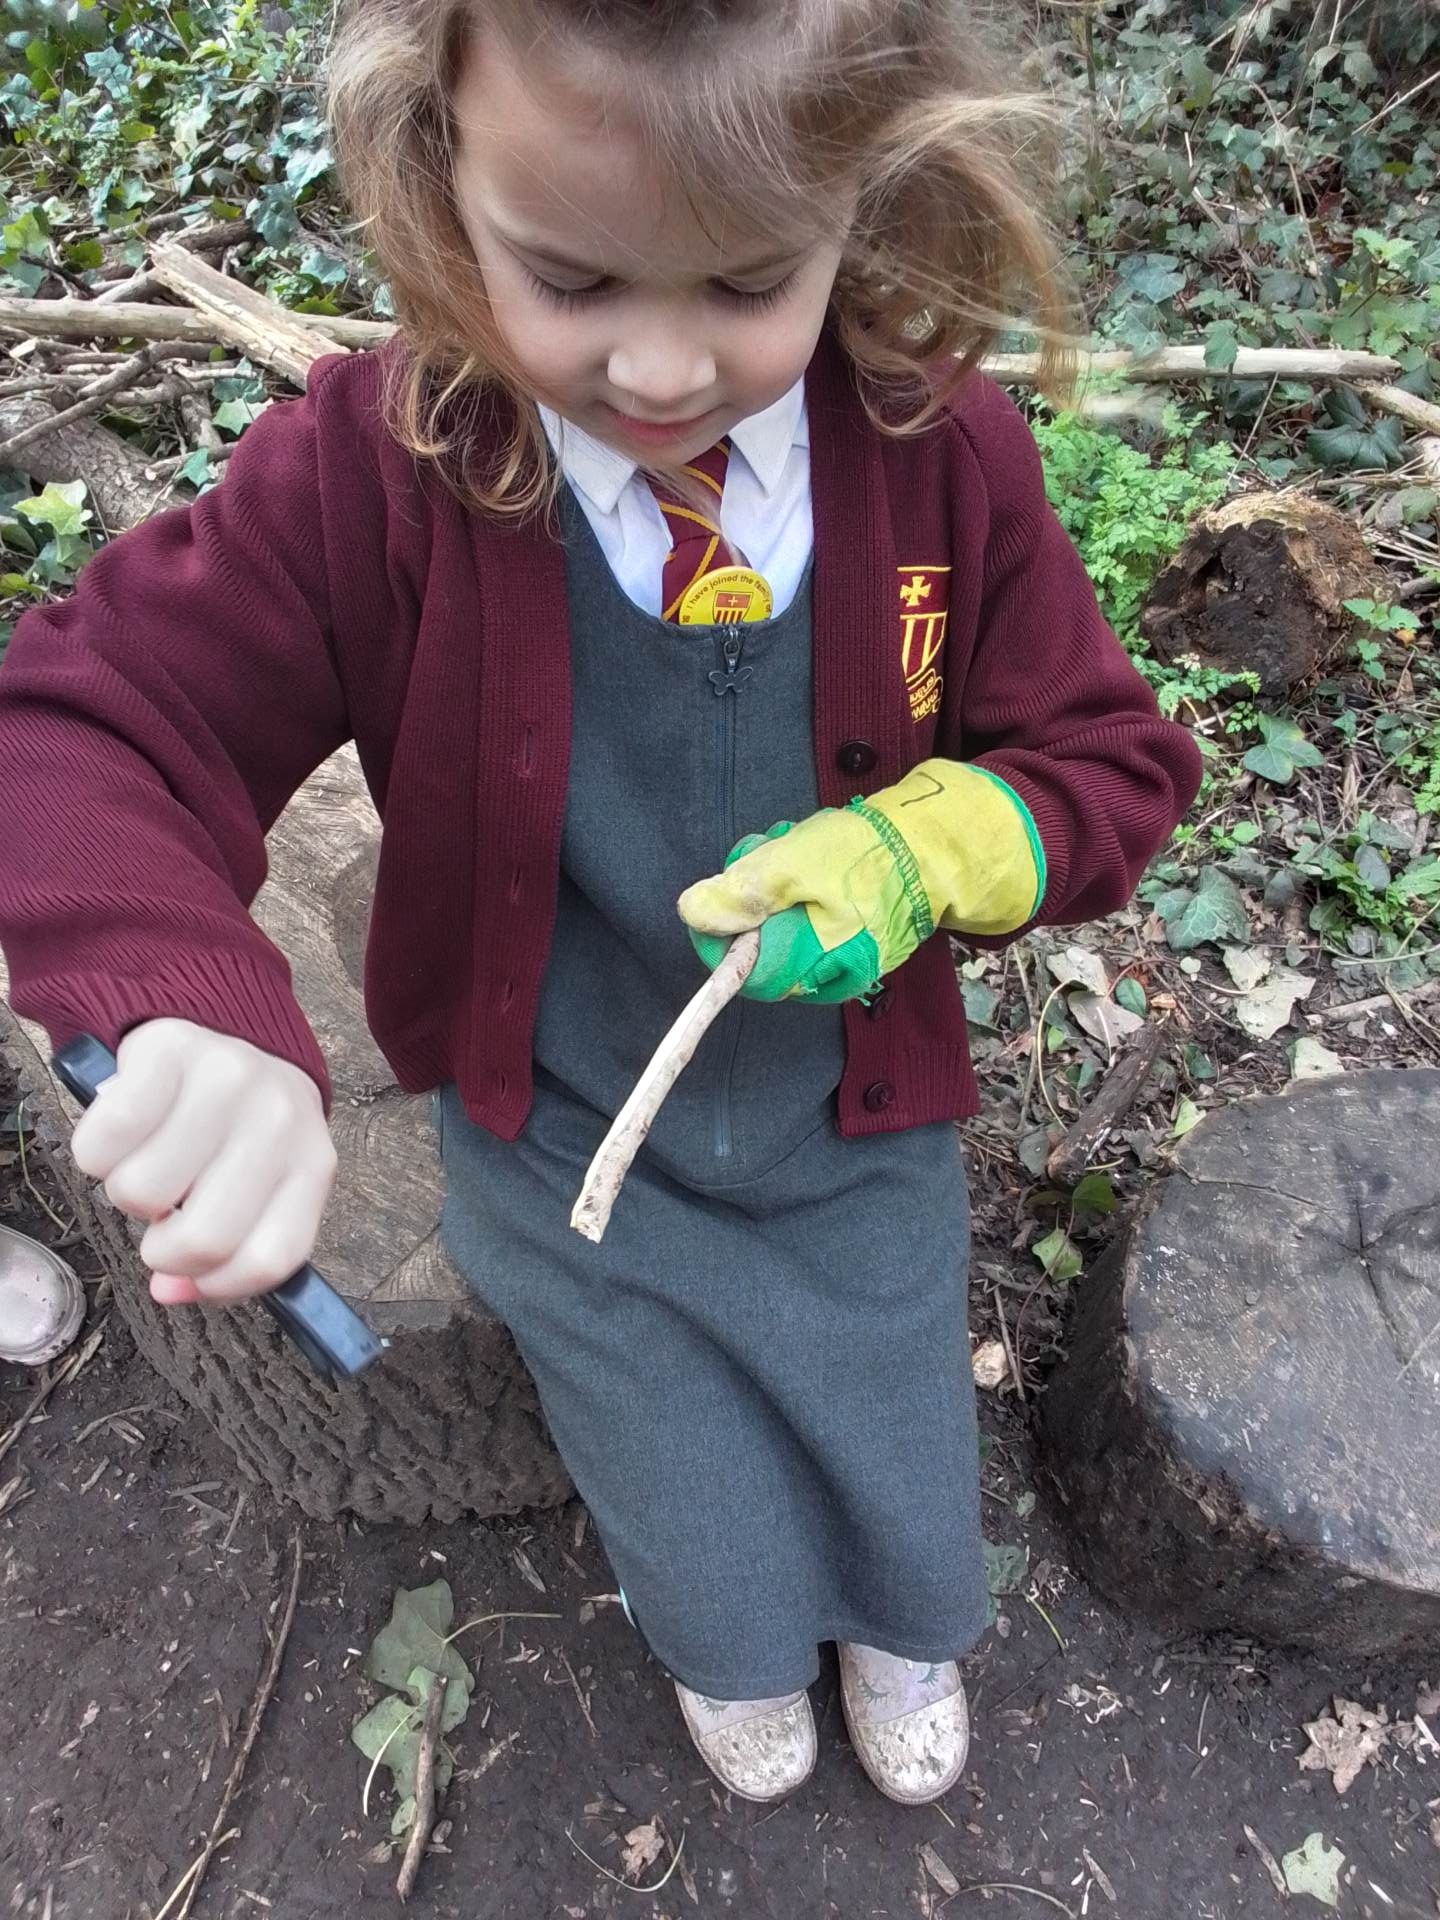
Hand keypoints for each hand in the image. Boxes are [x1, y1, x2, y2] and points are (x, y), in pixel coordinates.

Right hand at [69, 1017, 336, 1305]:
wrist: (227, 1027)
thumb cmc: (239, 1126)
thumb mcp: (259, 1182)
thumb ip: (231, 1245)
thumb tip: (169, 1293)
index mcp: (311, 1164)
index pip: (272, 1257)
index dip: (219, 1286)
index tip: (191, 1276)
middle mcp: (278, 1120)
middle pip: (205, 1238)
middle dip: (164, 1251)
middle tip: (159, 1222)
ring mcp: (227, 1081)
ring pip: (142, 1193)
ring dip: (127, 1195)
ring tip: (146, 1165)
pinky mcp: (169, 1051)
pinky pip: (104, 1140)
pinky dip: (94, 1154)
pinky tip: (119, 1138)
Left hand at [676, 759, 1044, 1002]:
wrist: (936, 848)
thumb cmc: (868, 854)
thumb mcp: (794, 861)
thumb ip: (742, 891)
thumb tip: (692, 912)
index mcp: (806, 965)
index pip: (735, 969)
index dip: (720, 927)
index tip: (728, 885)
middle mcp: (823, 980)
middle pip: (756, 950)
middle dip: (752, 899)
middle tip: (771, 853)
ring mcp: (839, 966)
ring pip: (778, 934)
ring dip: (774, 889)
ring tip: (796, 850)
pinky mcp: (850, 947)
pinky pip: (805, 927)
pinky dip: (799, 893)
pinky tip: (815, 864)